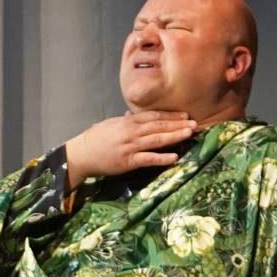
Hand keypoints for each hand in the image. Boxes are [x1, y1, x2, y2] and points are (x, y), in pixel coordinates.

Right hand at [63, 110, 196, 182]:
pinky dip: (162, 158)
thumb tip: (133, 115)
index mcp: (127, 122)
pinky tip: (174, 156)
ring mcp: (130, 147)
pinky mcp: (128, 161)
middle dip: (178, 124)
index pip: (153, 116)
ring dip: (174, 136)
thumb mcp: (110, 125)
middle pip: (158, 126)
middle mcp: (131, 132)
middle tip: (195, 124)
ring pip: (156, 140)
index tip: (185, 115)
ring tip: (189, 134)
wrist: (81, 154)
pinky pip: (148, 159)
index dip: (170, 115)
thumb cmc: (95, 139)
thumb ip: (125, 121)